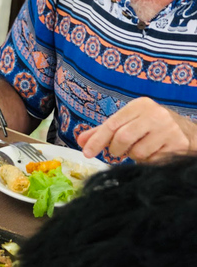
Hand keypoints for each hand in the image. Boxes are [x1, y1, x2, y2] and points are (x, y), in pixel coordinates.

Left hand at [77, 98, 193, 161]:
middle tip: (118, 151)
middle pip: (122, 138)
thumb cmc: (148, 126)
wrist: (184, 131)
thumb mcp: (126, 123)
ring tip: (141, 148)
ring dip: (134, 156)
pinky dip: (148, 161)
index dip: (97, 140)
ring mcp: (168, 129)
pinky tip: (154, 152)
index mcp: (139, 105)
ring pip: (137, 151)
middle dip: (116, 149)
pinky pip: (152, 160)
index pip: (111, 124)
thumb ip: (103, 131)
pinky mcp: (178, 144)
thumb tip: (80, 140)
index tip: (86, 152)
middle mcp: (155, 114)